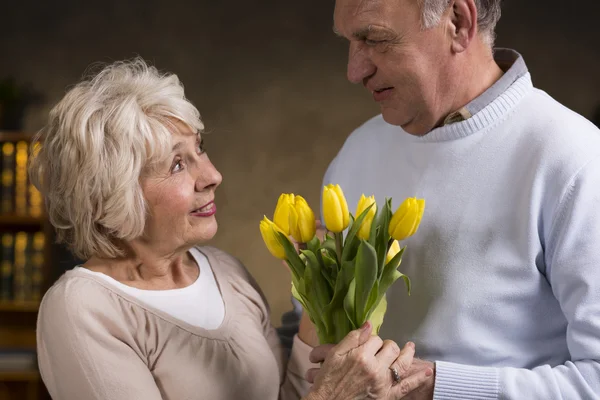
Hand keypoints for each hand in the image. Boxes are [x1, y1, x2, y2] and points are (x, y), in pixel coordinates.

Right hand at [306, 322, 431, 399]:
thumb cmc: (328, 380)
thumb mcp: (334, 355)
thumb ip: (352, 338)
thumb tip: (368, 324)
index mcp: (361, 356)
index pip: (375, 338)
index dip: (371, 339)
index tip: (367, 344)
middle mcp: (374, 368)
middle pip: (390, 348)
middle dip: (387, 345)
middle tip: (380, 349)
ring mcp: (383, 383)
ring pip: (402, 363)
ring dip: (408, 353)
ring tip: (410, 347)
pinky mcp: (387, 397)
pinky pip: (406, 387)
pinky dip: (418, 379)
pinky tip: (427, 371)